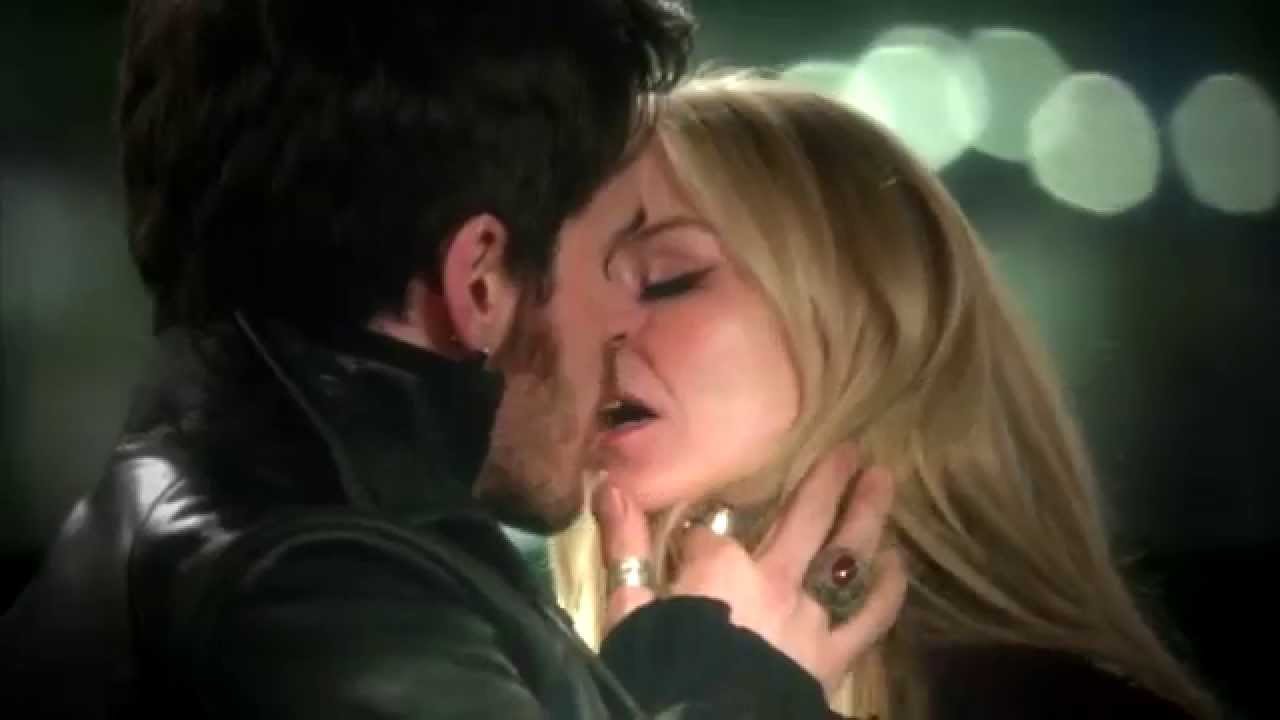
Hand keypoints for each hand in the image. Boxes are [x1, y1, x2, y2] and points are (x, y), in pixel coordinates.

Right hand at [593, 444, 906, 693]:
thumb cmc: (659, 667)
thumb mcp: (628, 607)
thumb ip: (625, 545)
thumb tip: (608, 486)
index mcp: (720, 565)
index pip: (712, 533)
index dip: (701, 532)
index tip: (693, 537)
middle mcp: (775, 578)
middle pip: (805, 518)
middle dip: (827, 481)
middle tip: (852, 449)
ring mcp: (811, 616)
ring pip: (846, 555)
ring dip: (866, 514)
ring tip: (883, 479)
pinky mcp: (833, 656)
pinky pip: (869, 617)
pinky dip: (885, 588)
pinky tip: (895, 562)